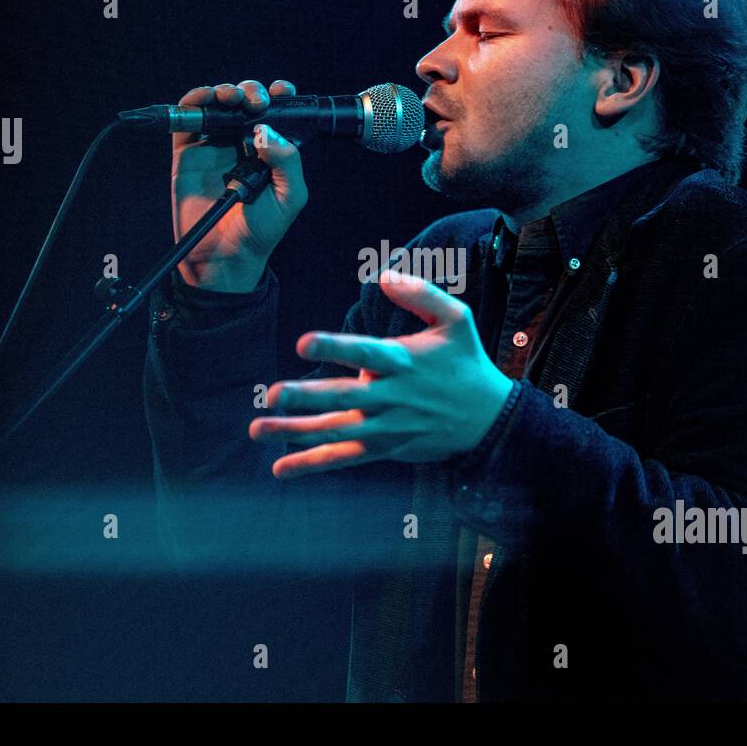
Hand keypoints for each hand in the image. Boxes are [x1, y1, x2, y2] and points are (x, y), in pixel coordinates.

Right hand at [171, 79, 307, 291]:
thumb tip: (266, 130)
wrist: (226, 255)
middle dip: (251, 91)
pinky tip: (204, 98)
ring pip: (218, 105)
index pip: (276, 114)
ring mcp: (215, 146)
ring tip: (231, 98)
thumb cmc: (261, 230)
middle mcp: (243, 144)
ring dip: (225, 91)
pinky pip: (187, 120)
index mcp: (270, 151)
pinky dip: (194, 101)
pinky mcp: (188, 154)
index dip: (279, 96)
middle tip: (256, 102)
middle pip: (245, 102)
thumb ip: (288, 162)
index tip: (282, 91)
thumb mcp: (290, 197)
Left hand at [248, 271, 514, 477]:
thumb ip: (421, 293)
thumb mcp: (457, 319)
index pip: (364, 352)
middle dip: (305, 397)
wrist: (489, 419)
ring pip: (336, 431)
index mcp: (404, 361)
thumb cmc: (467, 362)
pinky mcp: (385, 448)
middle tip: (272, 395)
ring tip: (257, 429)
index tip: (302, 342)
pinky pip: (344, 458)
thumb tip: (383, 276)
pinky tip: (281, 468)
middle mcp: (392, 395)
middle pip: (343, 398)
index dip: (333, 347)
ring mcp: (387, 426)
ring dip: (295, 433)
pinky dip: (313, 464)